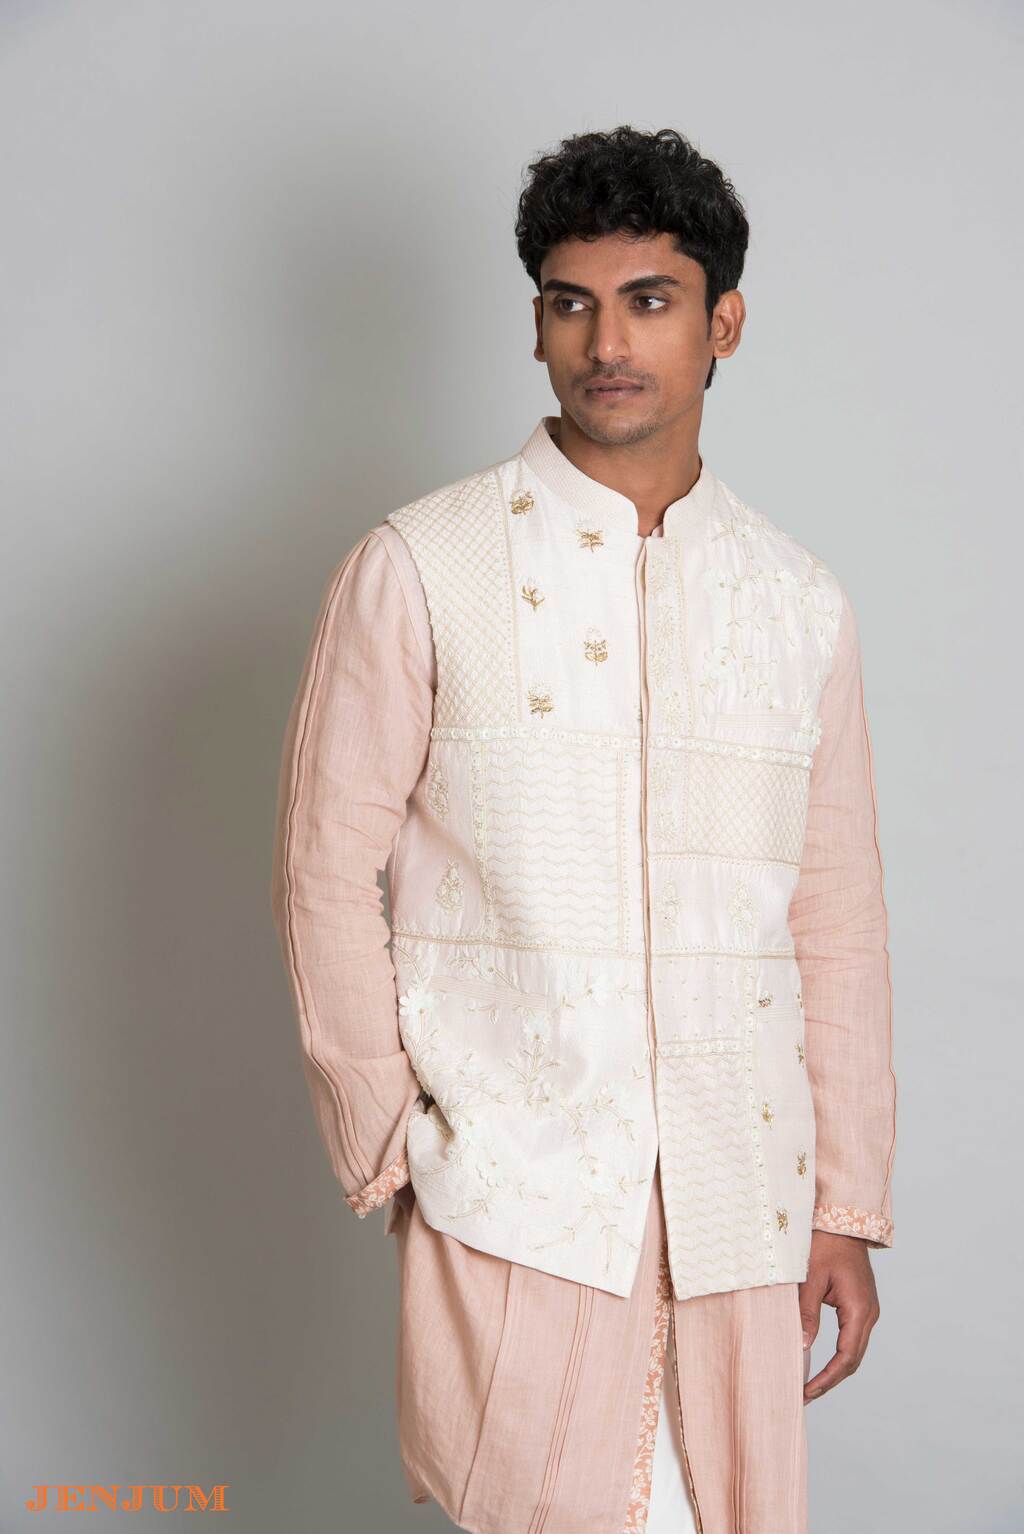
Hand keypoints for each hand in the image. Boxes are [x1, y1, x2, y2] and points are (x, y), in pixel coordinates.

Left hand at [798, 1229, 880, 1401]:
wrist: (842, 1221)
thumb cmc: (824, 1244)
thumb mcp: (811, 1278)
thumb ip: (807, 1313)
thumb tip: (803, 1347)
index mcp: (859, 1309)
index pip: (845, 1357)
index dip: (827, 1378)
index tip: (807, 1391)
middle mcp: (869, 1314)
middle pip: (852, 1360)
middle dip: (830, 1380)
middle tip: (805, 1395)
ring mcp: (867, 1310)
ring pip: (853, 1351)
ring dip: (834, 1370)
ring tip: (810, 1385)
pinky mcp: (860, 1306)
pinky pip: (851, 1338)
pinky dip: (837, 1354)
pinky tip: (820, 1362)